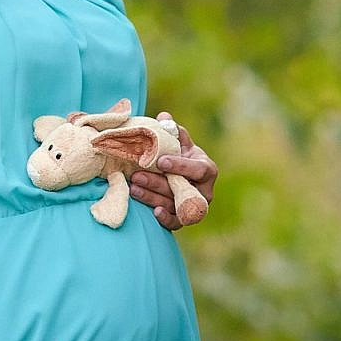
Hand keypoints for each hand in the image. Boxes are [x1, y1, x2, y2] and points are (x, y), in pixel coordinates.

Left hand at [128, 111, 216, 230]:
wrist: (178, 178)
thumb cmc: (178, 156)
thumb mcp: (179, 142)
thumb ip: (172, 130)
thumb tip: (164, 117)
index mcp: (207, 169)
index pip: (197, 169)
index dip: (180, 165)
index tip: (160, 160)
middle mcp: (204, 191)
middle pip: (181, 189)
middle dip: (158, 182)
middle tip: (136, 175)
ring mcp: (193, 206)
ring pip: (174, 205)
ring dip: (152, 197)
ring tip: (133, 187)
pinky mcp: (183, 220)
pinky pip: (176, 223)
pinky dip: (165, 218)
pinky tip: (153, 212)